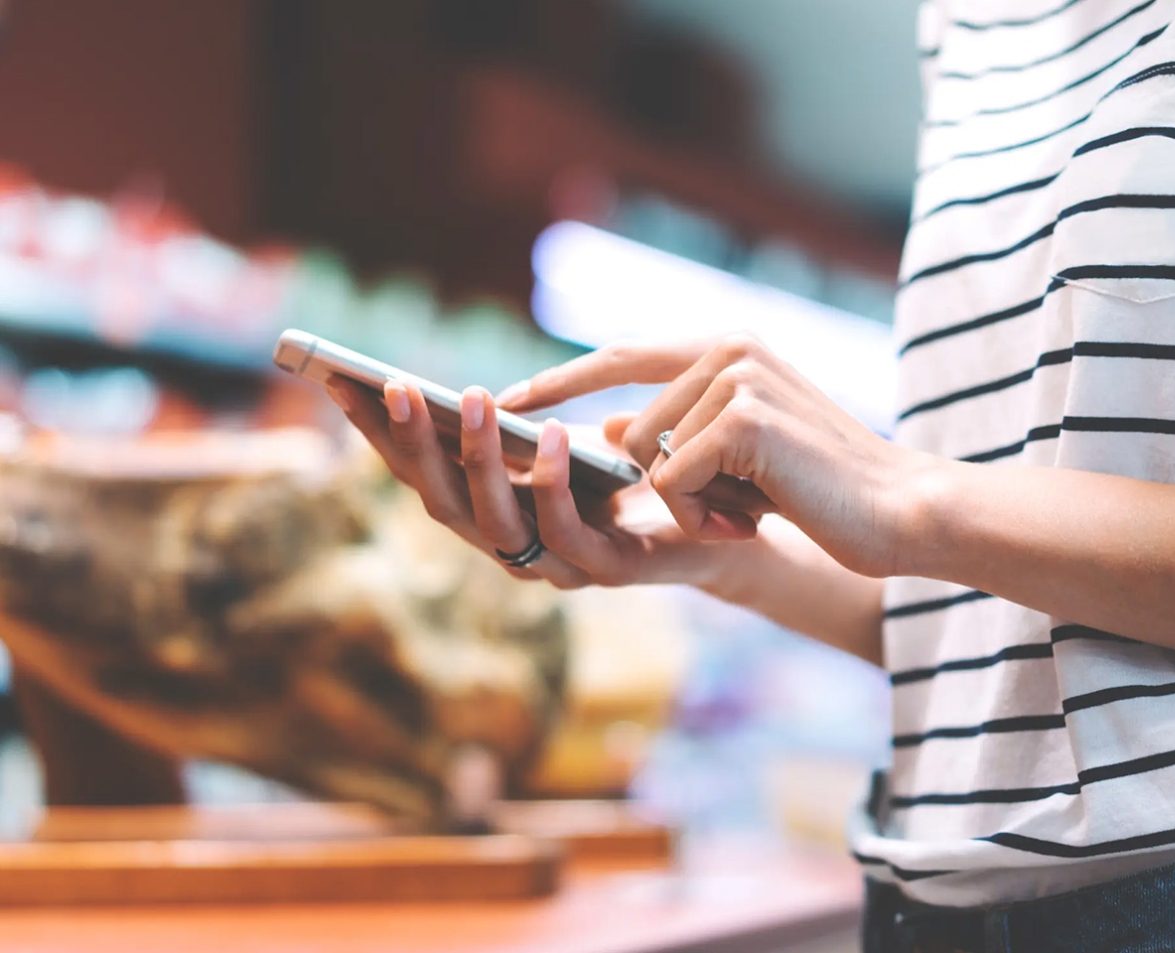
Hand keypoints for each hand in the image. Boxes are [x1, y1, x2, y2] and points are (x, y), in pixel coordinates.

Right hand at [324, 377, 751, 590]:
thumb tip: (471, 399)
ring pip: (495, 522)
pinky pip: (567, 532)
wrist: (723, 525)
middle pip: (440, 503)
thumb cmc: (640, 476)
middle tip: (389, 386)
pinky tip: (553, 437)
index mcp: (494, 515)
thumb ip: (522, 434)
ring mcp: (555, 566)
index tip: (340, 382)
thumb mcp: (570, 444)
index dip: (380, 435)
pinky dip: (553, 485)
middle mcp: (512, 548)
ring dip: (477, 460)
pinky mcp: (606, 571)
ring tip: (468, 399)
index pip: (422, 476)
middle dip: (411, 445)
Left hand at [498, 334, 924, 577]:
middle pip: (633, 426)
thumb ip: (674, 431)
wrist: (896, 510)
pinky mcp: (743, 417)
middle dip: (664, 483)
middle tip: (734, 507)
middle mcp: (730, 347)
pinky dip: (702, 512)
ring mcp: (738, 376)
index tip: (507, 401)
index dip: (561, 381)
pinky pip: (674, 480)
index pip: (621, 356)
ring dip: (689, 501)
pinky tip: (754, 514)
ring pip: (650, 456)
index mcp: (728, 346)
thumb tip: (606, 427)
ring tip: (752, 506)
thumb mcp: (734, 455)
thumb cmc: (816, 485)